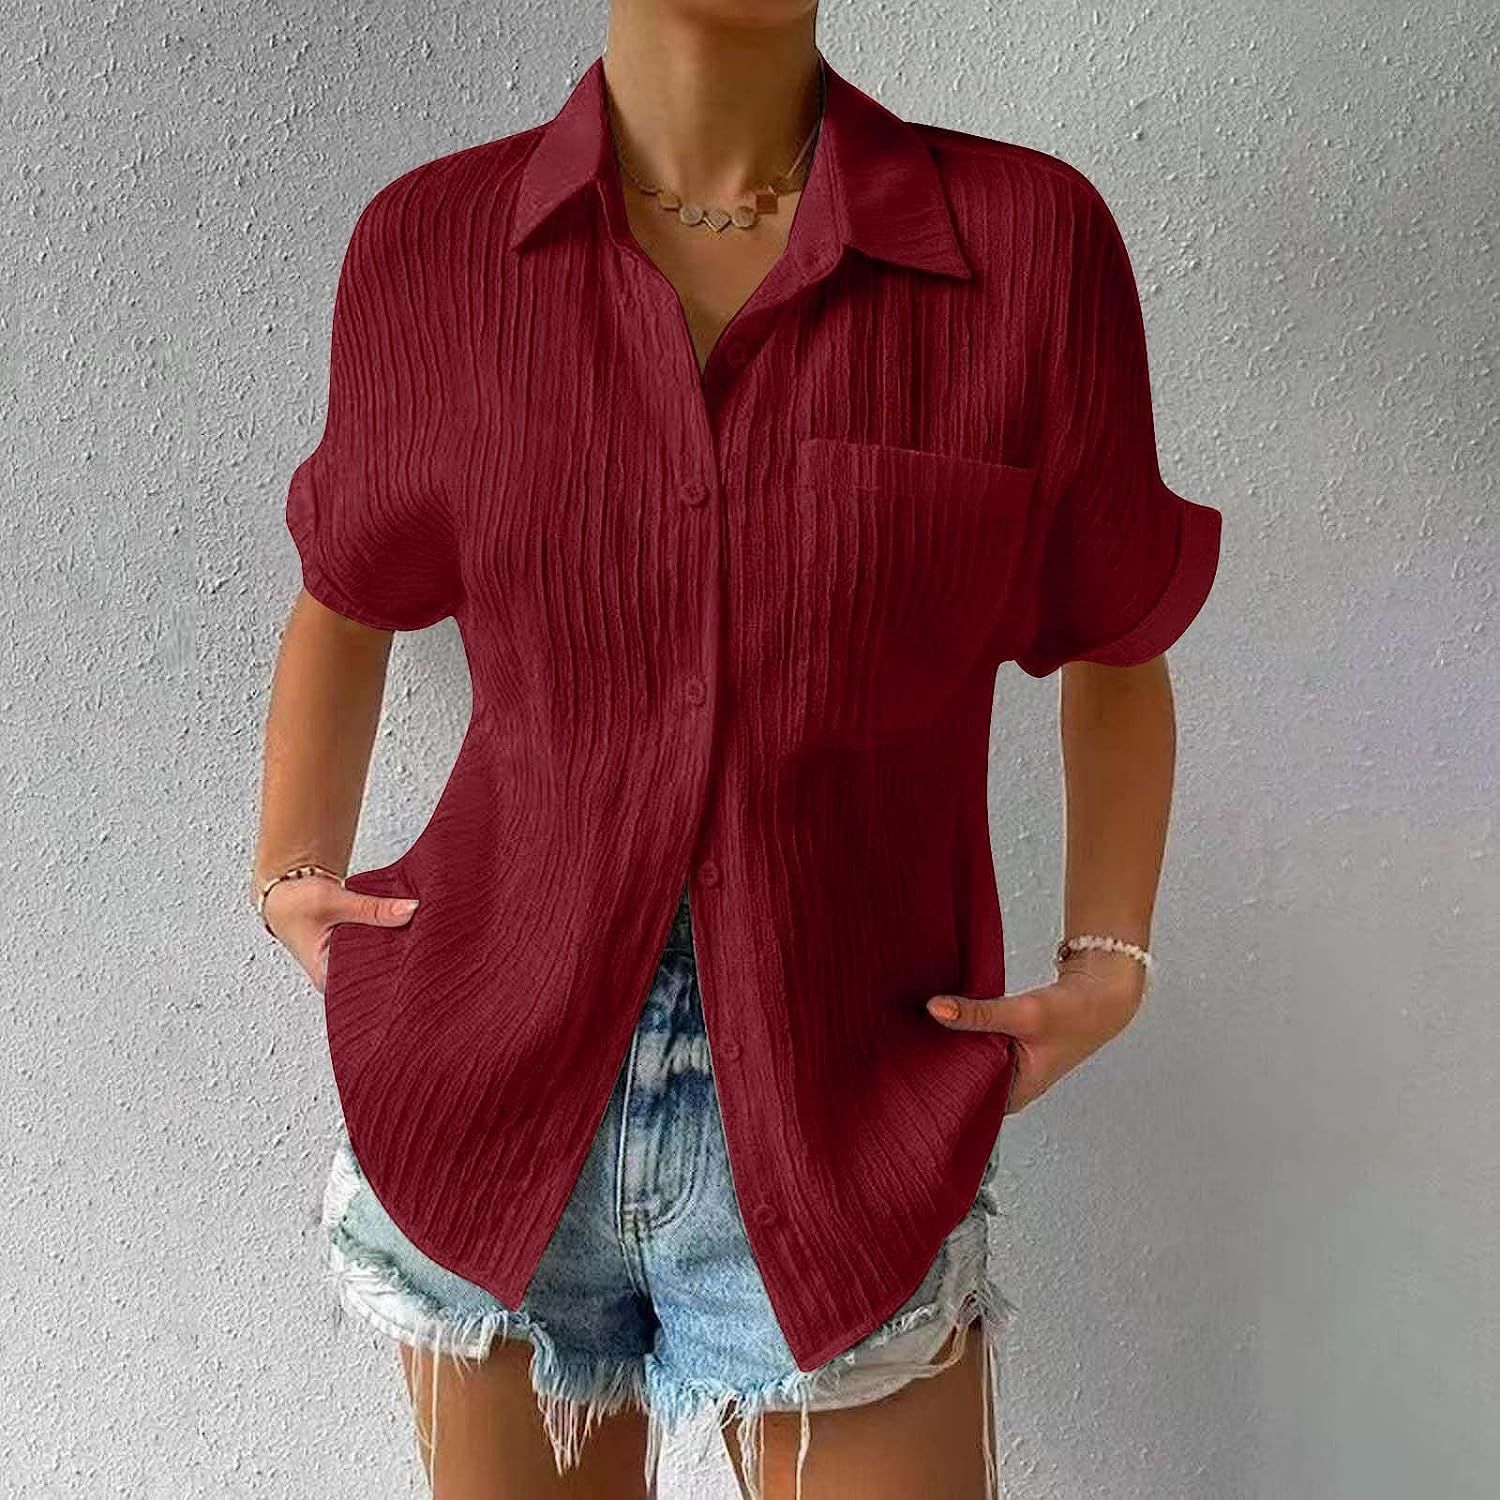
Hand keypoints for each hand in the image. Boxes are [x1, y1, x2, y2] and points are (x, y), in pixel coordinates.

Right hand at [263, 875, 418, 993]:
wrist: (283, 892)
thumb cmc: (296, 902)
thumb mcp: (334, 901)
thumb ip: (372, 908)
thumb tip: (411, 909)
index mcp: (326, 977)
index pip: (370, 982)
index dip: (397, 968)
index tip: (420, 953)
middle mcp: (336, 979)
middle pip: (379, 975)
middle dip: (402, 958)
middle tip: (424, 942)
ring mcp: (346, 968)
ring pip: (381, 962)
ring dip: (398, 948)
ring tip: (418, 935)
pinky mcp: (354, 955)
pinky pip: (379, 950)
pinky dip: (391, 940)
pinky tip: (407, 932)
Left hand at [925, 954, 1145, 1112]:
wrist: (1102, 993)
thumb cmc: (1074, 1015)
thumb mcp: (1021, 1014)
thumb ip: (978, 1012)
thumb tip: (934, 1008)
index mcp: (1014, 1095)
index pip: (967, 1106)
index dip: (939, 1094)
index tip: (908, 1079)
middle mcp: (1009, 1085)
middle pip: (963, 1083)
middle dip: (938, 1068)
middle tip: (902, 1053)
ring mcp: (1008, 1065)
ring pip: (969, 1061)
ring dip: (950, 1048)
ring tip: (913, 1037)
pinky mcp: (1006, 1045)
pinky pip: (976, 1043)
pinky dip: (963, 1033)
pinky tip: (940, 1020)